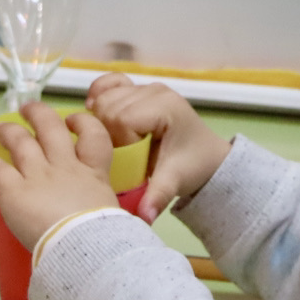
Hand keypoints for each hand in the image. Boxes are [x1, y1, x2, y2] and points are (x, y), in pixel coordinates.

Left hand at [0, 102, 119, 250]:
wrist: (84, 247)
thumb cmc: (102, 238)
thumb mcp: (110, 213)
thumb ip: (100, 205)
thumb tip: (100, 218)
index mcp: (93, 174)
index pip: (93, 136)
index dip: (83, 123)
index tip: (73, 121)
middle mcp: (64, 167)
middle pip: (50, 128)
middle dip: (38, 114)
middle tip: (29, 110)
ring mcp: (38, 176)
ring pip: (20, 141)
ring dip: (8, 131)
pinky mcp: (15, 191)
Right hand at [83, 75, 232, 219]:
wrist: (207, 157)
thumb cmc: (192, 167)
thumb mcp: (174, 182)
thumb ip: (157, 196)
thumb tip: (144, 218)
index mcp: (164, 108)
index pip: (122, 118)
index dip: (116, 140)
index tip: (126, 159)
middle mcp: (155, 91)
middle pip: (109, 106)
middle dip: (106, 132)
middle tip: (118, 154)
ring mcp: (147, 87)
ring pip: (105, 97)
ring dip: (101, 119)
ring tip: (111, 141)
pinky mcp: (140, 89)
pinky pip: (111, 82)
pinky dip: (100, 92)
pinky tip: (93, 107)